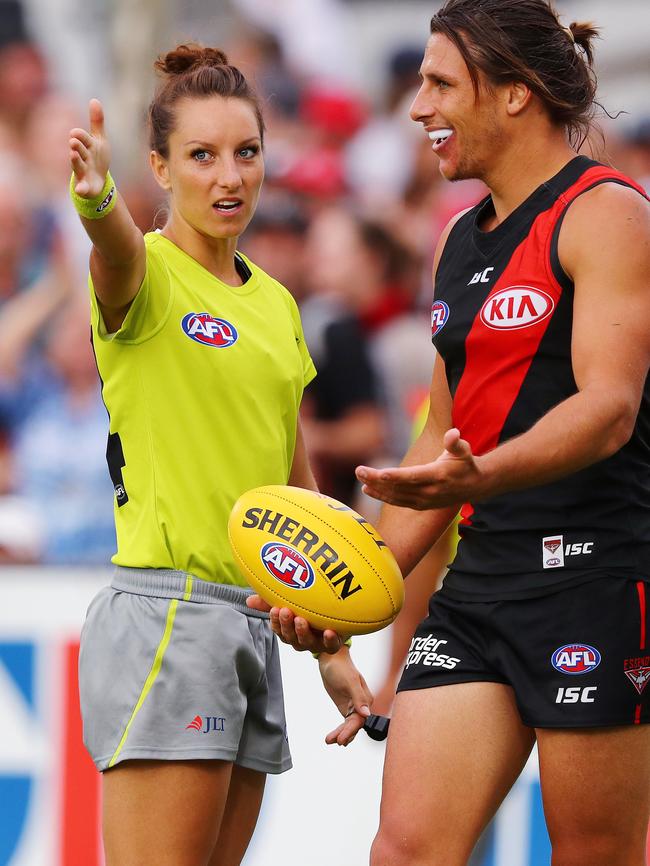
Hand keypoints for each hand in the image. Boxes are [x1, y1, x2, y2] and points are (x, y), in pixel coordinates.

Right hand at [69, 98, 110, 197]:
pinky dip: (80, 188)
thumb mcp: (99, 140)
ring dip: (75, 161)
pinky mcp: (85, 186)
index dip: (80, 136)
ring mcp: (83, 172)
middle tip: (73, 141)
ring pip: (78, 166)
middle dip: (76, 146)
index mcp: (87, 146)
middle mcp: (83, 158)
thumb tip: (94, 100)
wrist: (98, 180)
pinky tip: (80, 189)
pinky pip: (82, 187)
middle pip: (79, 151)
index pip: (83, 138)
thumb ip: (97, 122)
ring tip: (73, 155)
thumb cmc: (97, 157)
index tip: (75, 132)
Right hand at [245, 595, 345, 653]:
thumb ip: (270, 602)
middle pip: (291, 637)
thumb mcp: (290, 602)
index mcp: (289, 631)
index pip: (278, 629)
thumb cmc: (309, 610)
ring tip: (301, 620)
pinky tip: (328, 631)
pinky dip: (330, 640)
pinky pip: (331, 646)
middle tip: (286, 611)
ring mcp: (317, 643)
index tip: (275, 608)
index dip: (276, 620)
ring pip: (307, 643)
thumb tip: (248, 600)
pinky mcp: (333, 644)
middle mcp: (301, 639)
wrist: (339, 620)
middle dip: (286, 625)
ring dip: (303, 632)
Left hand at [318, 651, 371, 745]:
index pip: (360, 719)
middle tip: (335, 742)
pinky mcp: (345, 706)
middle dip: (345, 734)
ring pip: (349, 725)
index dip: (351, 730)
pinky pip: (345, 722)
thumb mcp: (349, 681)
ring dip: (341, 733)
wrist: (331, 658)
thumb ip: (358, 697)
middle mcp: (362, 704)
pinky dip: (340, 730)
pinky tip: (333, 737)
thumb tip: (366, 714)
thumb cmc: (341, 667)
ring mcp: (353, 706)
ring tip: (329, 740)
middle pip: (354, 724)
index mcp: (366, 698)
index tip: (341, 740)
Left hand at [356, 427, 484, 509]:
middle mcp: (429, 491)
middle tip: (359, 470)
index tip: (381, 473)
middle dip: (377, 479)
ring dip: (376, 487)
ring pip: (395, 496)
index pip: (414, 477)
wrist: (475, 487)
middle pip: (399, 487)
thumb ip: (456, 443)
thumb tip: (452, 433)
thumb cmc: (465, 463)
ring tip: (360, 477)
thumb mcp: (464, 451)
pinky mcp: (419, 505)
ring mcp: (424, 501)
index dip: (397, 476)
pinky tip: (367, 489)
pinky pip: (397, 501)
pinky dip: (381, 496)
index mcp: (438, 476)